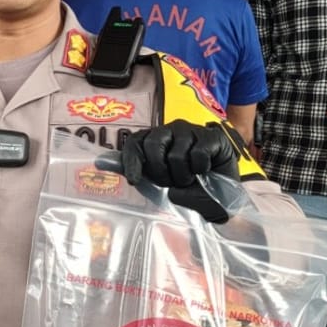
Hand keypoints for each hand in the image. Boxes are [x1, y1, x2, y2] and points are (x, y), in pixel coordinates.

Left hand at [115, 120, 242, 222]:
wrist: (225, 194)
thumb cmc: (190, 190)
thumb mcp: (161, 187)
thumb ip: (134, 172)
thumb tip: (101, 161)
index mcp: (155, 142)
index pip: (134, 142)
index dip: (131, 160)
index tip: (135, 180)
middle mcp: (171, 131)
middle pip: (153, 146)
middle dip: (160, 172)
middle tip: (172, 183)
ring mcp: (191, 131)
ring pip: (177, 155)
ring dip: (184, 175)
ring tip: (192, 179)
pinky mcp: (211, 136)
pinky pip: (198, 155)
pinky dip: (201, 169)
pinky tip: (206, 170)